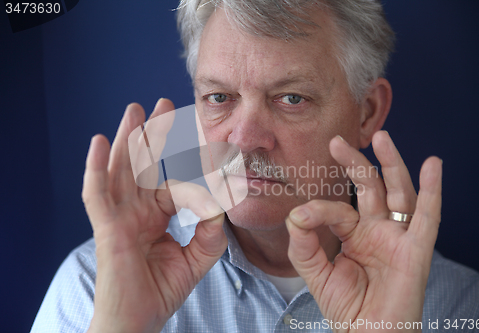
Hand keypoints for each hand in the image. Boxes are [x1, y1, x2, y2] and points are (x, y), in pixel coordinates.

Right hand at [82, 99, 227, 332]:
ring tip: (134, 109)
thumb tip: (218, 206)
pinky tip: (100, 141)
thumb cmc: (160, 291)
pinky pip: (97, 194)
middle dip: (153, 134)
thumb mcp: (196, 259)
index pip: (173, 184)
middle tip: (163, 104)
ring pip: (121, 170)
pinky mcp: (107, 229)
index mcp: (155, 217)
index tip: (208, 150)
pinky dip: (96, 168)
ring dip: (128, 138)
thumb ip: (210, 233)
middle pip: (143, 165)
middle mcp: (136, 211)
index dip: (192, 175)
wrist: (138, 322)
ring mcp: (119, 217)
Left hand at [286, 131, 441, 331]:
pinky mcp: (416, 252)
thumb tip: (296, 213)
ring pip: (398, 194)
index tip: (301, 215)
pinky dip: (432, 192)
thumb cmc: (346, 307)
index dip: (320, 208)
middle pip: (370, 188)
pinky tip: (433, 165)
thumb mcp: (315, 272)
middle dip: (355, 163)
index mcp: (355, 233)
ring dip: (392, 165)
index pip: (339, 208)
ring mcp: (398, 238)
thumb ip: (303, 244)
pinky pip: (427, 219)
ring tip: (382, 138)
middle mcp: (378, 230)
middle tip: (336, 141)